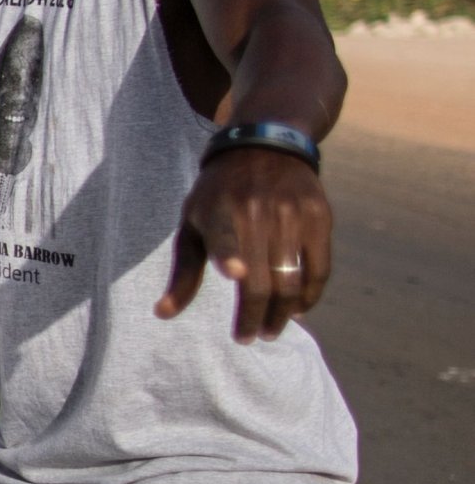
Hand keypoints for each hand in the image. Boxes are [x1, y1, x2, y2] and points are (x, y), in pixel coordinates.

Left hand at [156, 147, 331, 341]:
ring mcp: (293, 214)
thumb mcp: (192, 223)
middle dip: (254, 317)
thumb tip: (162, 314)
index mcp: (219, 211)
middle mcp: (257, 212)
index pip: (225, 235)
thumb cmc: (217, 196)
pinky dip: (310, 295)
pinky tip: (298, 310)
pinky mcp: (320, 216)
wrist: (263, 146)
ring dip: (282, 313)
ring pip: (292, 279)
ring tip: (270, 330)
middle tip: (249, 337)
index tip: (236, 274)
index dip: (230, 254)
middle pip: (261, 279)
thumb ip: (183, 271)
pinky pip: (320, 267)